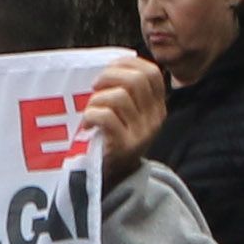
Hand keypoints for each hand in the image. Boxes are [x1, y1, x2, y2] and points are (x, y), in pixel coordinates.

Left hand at [78, 50, 166, 175]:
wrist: (114, 179)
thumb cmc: (113, 139)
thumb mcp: (127, 114)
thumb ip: (125, 92)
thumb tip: (111, 66)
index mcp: (157, 106)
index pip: (152, 73)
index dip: (128, 64)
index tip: (109, 69)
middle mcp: (154, 118)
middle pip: (137, 80)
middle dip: (109, 76)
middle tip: (95, 88)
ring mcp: (141, 133)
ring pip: (119, 97)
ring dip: (97, 100)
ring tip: (90, 112)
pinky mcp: (125, 146)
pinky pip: (106, 116)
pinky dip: (91, 115)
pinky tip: (87, 125)